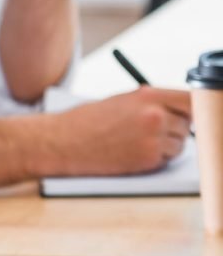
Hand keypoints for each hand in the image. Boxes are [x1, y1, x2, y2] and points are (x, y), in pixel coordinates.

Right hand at [45, 86, 191, 175]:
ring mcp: (153, 139)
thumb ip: (151, 103)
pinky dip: (156, 159)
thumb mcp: (122, 101)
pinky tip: (133, 153)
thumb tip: (176, 112)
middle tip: (154, 131)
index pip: (190, 99)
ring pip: (179, 145)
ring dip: (166, 146)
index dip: (190, 108)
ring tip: (138, 142)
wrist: (64, 142)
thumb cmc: (87, 121)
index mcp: (148, 95)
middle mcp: (155, 116)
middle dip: (175, 128)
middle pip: (187, 124)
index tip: (189, 114)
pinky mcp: (148, 160)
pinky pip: (166, 160)